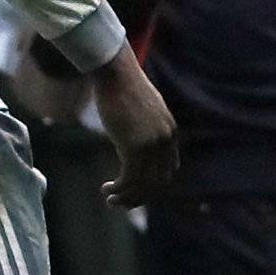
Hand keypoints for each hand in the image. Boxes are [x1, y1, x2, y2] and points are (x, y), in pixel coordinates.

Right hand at [91, 43, 177, 207]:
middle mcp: (165, 141)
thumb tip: (130, 132)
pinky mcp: (135, 146)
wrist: (116, 72)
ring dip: (128, 198)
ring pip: (144, 184)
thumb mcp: (140, 109)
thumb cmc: (121, 86)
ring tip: (111, 200)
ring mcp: (152, 145)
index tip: (133, 188)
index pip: (168, 169)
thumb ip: (143, 125)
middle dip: (140, 197)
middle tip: (121, 202)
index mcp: (169, 132)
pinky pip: (130, 178)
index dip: (152, 184)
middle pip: (158, 182)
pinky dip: (119, 189)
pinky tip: (106, 189)